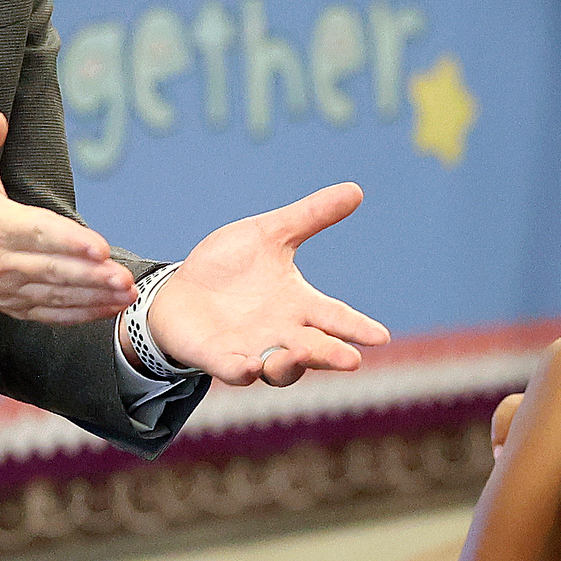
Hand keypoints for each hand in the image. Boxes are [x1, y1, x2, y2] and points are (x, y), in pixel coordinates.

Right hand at [0, 113, 138, 321]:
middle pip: (53, 271)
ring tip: (125, 294)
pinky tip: (107, 309)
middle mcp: (0, 261)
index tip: (99, 247)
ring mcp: (6, 287)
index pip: (37, 234)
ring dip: (93, 297)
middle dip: (92, 277)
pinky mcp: (11, 304)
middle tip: (124, 278)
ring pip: (55, 296)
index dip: (70, 242)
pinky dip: (79, 315)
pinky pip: (49, 314)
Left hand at [147, 183, 390, 385]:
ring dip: (290, 366)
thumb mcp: (271, 234)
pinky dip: (243, 371)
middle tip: (351, 360)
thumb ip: (311, 216)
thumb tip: (356, 189)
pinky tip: (250, 367)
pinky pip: (234, 371)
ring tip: (297, 355)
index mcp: (299, 305)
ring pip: (280, 369)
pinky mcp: (219, 358)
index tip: (380, 337)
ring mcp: (251, 350)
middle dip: (332, 355)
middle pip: (314, 350)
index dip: (357, 328)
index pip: (335, 318)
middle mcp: (282, 334)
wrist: (180, 289)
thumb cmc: (230, 266)